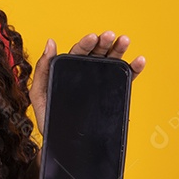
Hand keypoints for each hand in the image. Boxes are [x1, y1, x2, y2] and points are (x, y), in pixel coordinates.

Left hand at [30, 31, 145, 137]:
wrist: (63, 143)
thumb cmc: (49, 118)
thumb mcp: (40, 94)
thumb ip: (43, 69)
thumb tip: (51, 43)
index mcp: (68, 69)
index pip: (78, 52)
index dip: (85, 43)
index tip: (92, 37)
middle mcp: (86, 73)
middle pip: (97, 54)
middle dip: (104, 43)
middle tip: (110, 35)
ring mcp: (100, 82)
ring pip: (111, 62)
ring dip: (119, 50)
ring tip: (125, 40)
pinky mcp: (112, 94)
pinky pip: (124, 79)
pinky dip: (133, 70)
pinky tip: (139, 61)